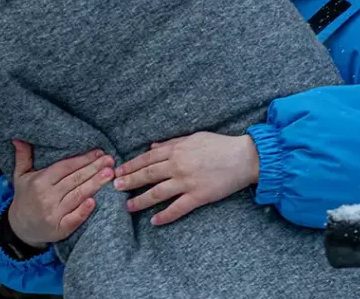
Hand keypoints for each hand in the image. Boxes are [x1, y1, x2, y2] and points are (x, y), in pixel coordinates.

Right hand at [8, 140, 114, 247]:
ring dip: (95, 184)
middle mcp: (46, 197)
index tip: (99, 152)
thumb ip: (23, 157)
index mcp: (39, 182)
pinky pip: (74, 219)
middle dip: (94, 169)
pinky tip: (94, 202)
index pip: (65, 167)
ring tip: (110, 174)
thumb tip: (19, 137)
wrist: (20, 228)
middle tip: (111, 160)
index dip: (83, 159)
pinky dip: (84, 211)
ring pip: (78, 196)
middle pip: (75, 180)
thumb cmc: (26, 197)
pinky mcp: (59, 229)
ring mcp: (53, 214)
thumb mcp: (21, 176)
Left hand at [113, 132, 258, 225]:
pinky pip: (177, 208)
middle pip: (147, 175)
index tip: (118, 171)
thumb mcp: (195, 137)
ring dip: (140, 201)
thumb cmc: (221, 145)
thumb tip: (151, 147)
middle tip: (115, 188)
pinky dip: (164, 216)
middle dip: (129, 182)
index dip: (131, 165)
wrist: (244, 157)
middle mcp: (178, 165)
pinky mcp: (198, 196)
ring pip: (157, 193)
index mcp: (177, 149)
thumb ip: (172, 142)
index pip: (147, 158)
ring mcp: (187, 182)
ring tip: (128, 207)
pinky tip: (154, 221)